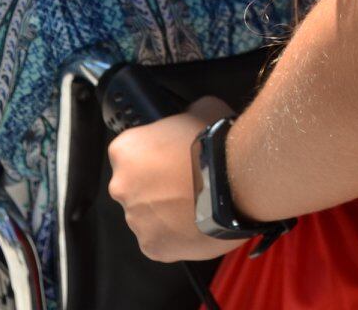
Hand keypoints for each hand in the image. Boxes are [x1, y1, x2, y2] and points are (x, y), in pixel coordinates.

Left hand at [107, 96, 241, 262]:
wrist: (236, 182)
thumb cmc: (216, 144)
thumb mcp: (202, 108)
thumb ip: (185, 115)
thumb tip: (190, 117)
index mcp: (126, 150)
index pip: (129, 153)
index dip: (153, 154)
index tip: (171, 157)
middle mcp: (122, 186)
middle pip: (135, 187)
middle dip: (156, 186)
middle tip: (186, 182)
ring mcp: (136, 221)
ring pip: (148, 217)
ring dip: (166, 212)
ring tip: (197, 206)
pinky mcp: (154, 248)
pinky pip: (162, 242)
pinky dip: (177, 236)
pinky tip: (197, 224)